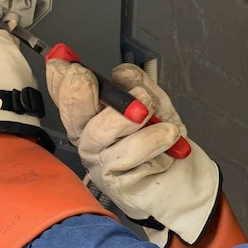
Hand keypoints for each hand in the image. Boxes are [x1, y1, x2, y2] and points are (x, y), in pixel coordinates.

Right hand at [46, 60, 218, 246]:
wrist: (187, 178)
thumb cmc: (164, 140)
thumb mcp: (156, 103)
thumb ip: (138, 84)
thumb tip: (120, 73)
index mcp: (93, 117)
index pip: (69, 98)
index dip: (60, 81)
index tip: (65, 64)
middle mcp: (91, 140)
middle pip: (74, 117)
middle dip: (77, 94)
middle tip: (85, 78)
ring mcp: (100, 163)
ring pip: (99, 133)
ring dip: (124, 117)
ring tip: (148, 109)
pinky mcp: (115, 183)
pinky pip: (127, 154)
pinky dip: (150, 140)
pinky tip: (169, 135)